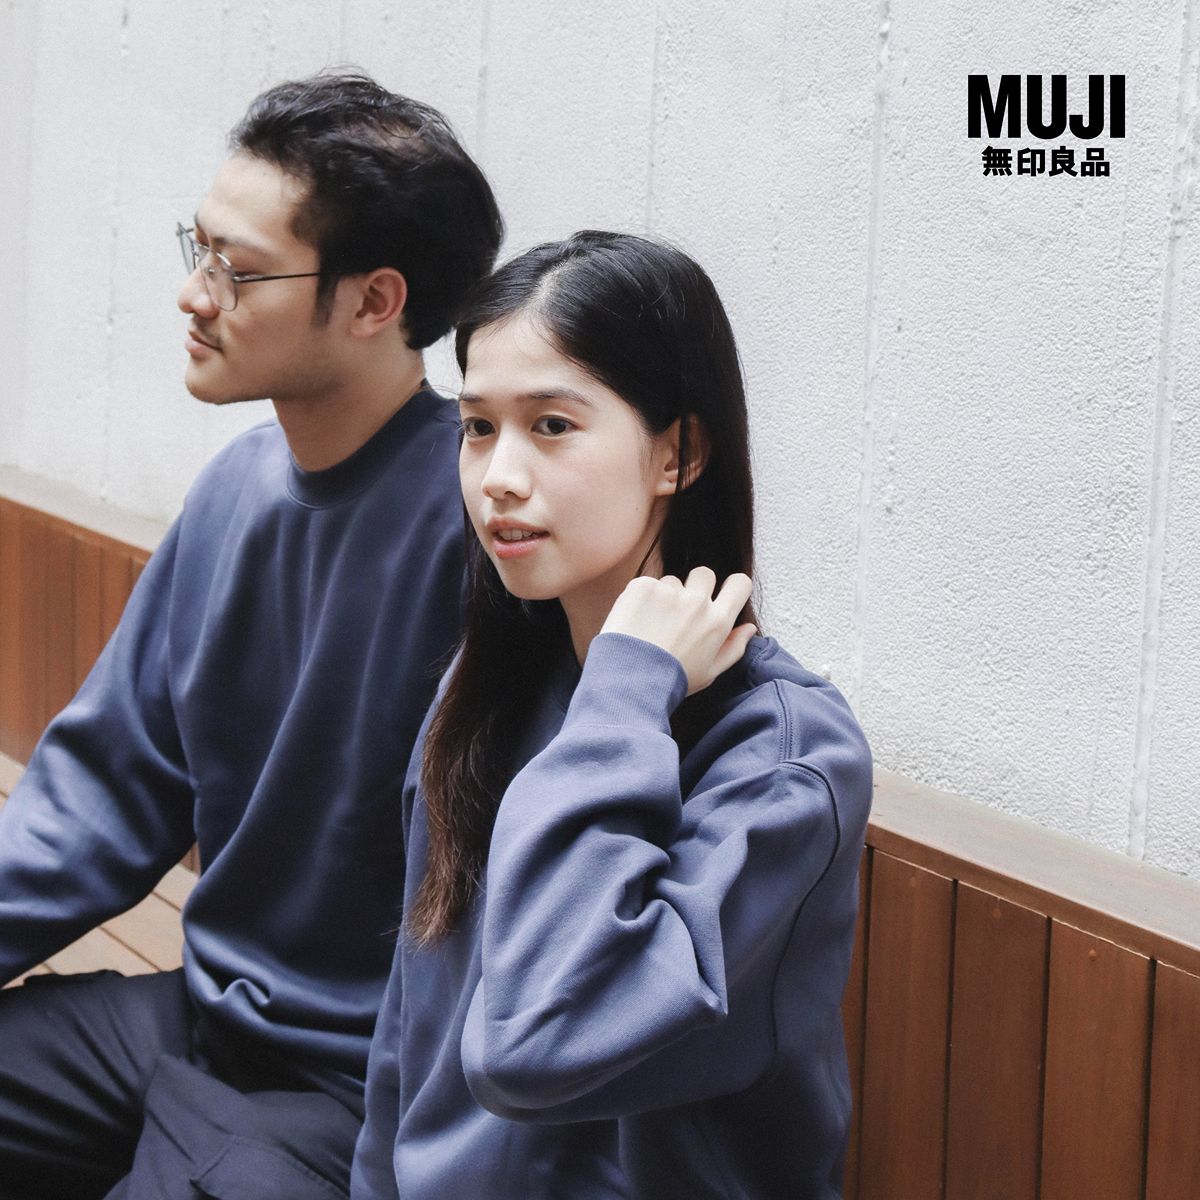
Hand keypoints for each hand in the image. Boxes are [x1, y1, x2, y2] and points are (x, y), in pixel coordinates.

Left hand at [600, 568, 755, 695]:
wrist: (629, 681)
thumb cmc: (671, 681)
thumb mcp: (710, 672)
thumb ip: (734, 647)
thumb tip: (749, 628)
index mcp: (717, 621)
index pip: (740, 584)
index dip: (733, 587)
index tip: (723, 594)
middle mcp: (697, 601)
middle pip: (705, 574)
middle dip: (696, 587)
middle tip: (680, 613)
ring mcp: (669, 591)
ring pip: (672, 581)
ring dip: (665, 596)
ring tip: (652, 625)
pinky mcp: (643, 587)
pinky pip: (648, 584)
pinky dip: (643, 599)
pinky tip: (636, 622)